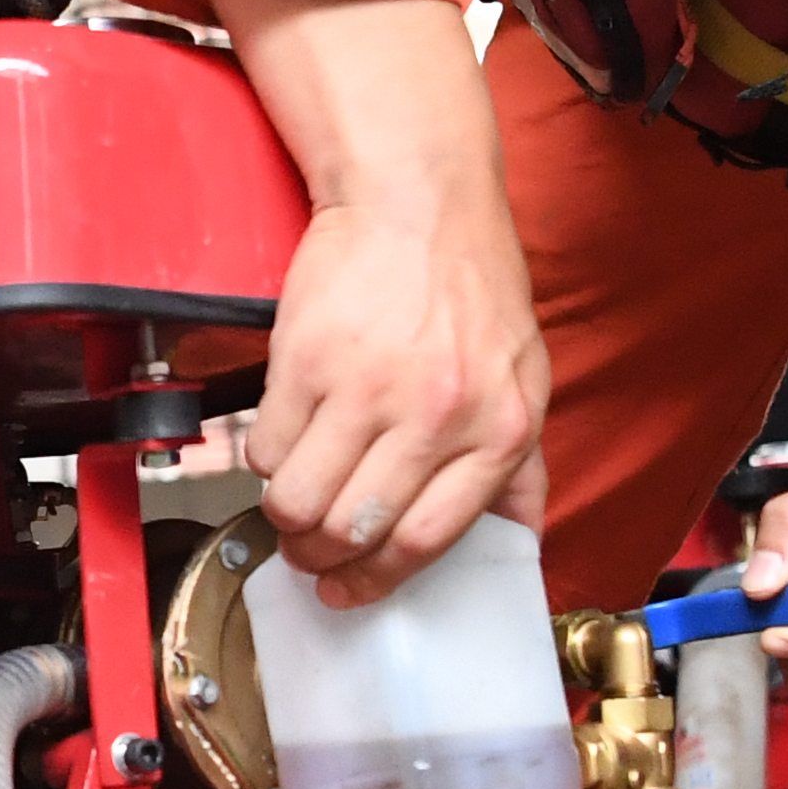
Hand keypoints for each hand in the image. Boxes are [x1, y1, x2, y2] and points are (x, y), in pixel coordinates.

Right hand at [214, 0, 549, 603]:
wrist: (418, 199)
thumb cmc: (472, 285)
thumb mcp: (525, 375)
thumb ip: (520, 465)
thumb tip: (515, 539)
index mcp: (497, 430)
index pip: (424, 541)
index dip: (377, 579)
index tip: (351, 588)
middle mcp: (436, 416)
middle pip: (353, 531)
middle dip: (320, 558)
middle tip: (309, 552)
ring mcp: (366, 387)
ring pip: (299, 500)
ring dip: (284, 518)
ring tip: (289, 505)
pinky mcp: (305, 359)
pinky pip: (266, 446)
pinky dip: (262, 461)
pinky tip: (281, 446)